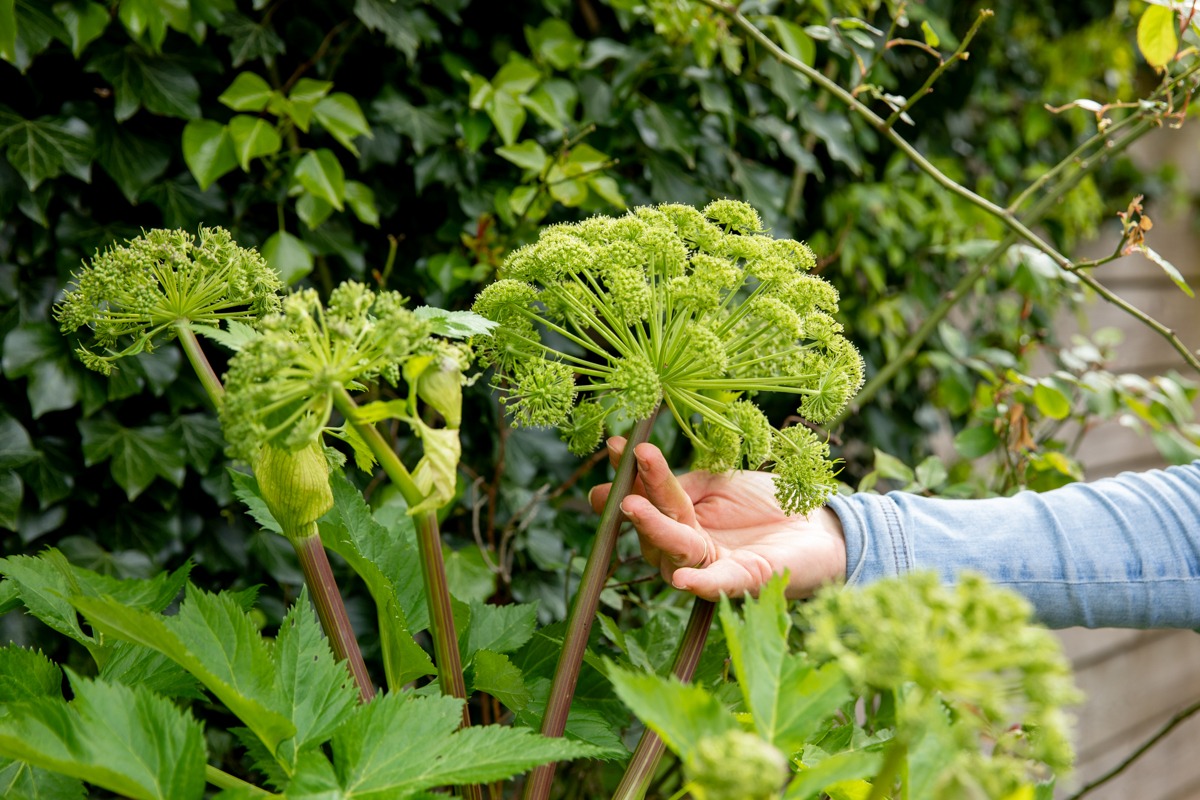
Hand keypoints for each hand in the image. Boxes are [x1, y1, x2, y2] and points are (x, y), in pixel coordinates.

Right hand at [589, 437, 846, 600]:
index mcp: (685, 520)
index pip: (650, 497)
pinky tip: (680, 579)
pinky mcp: (743, 581)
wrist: (822, 524)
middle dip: (633, 501)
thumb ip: (683, 484)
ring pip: (674, 552)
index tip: (615, 447)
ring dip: (653, 530)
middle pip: (654, 528)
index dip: (629, 476)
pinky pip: (716, 585)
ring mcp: (713, 565)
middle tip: (613, 484)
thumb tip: (642, 475)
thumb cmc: (772, 502)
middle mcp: (691, 547)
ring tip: (633, 506)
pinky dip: (698, 583)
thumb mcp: (721, 482)